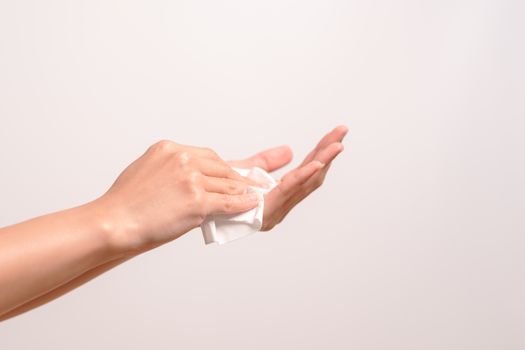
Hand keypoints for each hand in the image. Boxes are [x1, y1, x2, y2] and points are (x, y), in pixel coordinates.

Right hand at [97, 140, 262, 252]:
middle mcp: (182, 158)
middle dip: (236, 179)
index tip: (232, 175)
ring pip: (227, 185)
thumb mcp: (147, 170)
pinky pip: (228, 202)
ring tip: (252, 195)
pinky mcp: (197, 201)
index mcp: (170, 148)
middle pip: (221, 167)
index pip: (208, 155)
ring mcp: (191, 179)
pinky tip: (251, 204)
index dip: (223, 168)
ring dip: (242, 191)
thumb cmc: (126, 202)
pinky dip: (242, 204)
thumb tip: (191, 176)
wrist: (114, 221)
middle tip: (250, 185)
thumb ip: (171, 169)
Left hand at [228, 125, 347, 230]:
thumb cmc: (216, 192)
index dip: (321, 152)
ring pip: (304, 182)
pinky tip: (317, 163)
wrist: (195, 205)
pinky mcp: (266, 212)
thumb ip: (267, 162)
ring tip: (337, 145)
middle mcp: (280, 206)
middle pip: (311, 176)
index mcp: (279, 196)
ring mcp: (275, 211)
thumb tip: (290, 150)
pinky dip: (303, 176)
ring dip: (322, 162)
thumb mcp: (244, 170)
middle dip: (327, 153)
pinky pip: (287, 190)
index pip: (306, 170)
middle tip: (341, 132)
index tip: (335, 134)